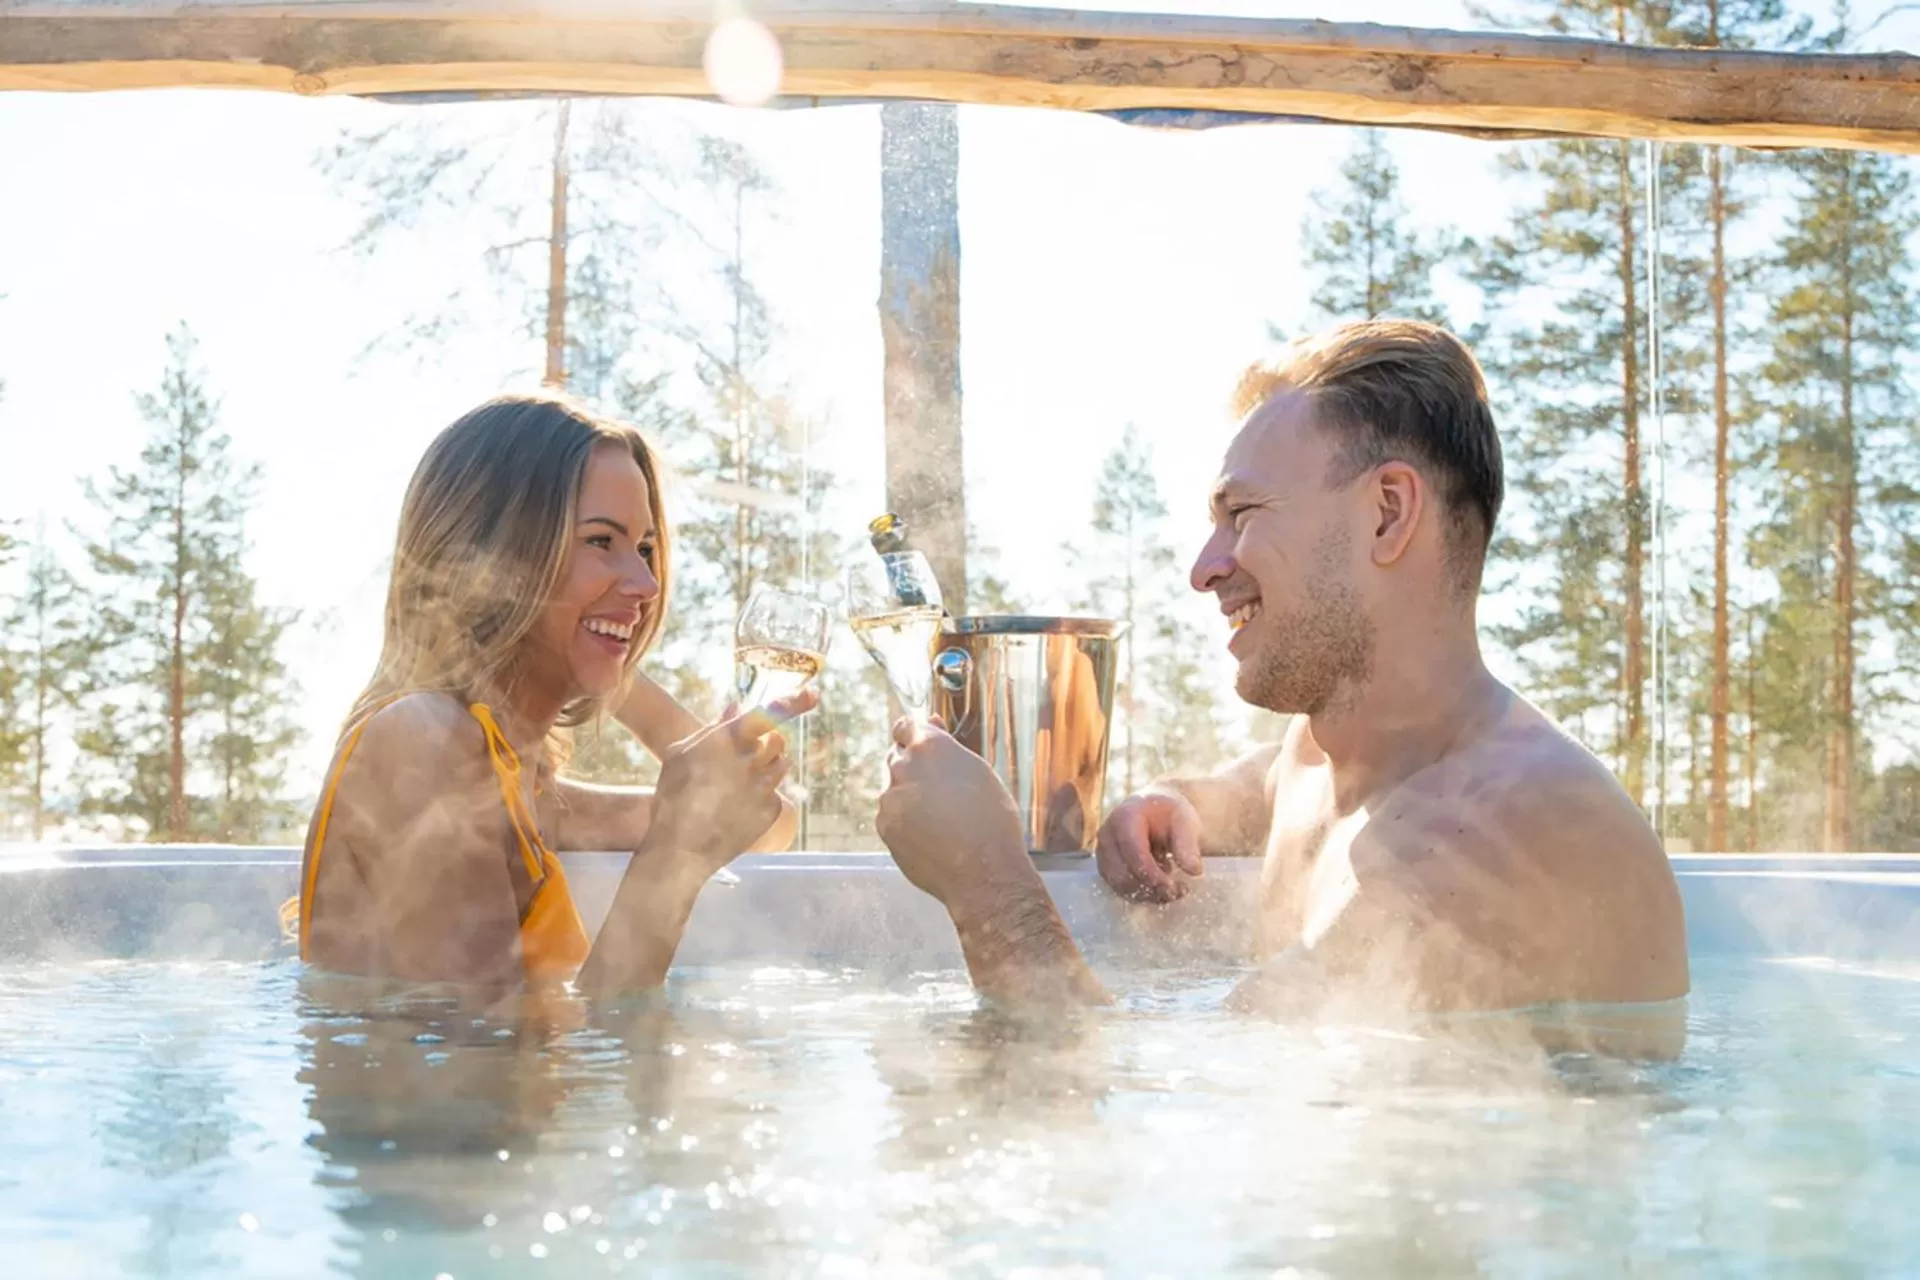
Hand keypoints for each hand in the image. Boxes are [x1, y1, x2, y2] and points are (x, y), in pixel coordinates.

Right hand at [649, 689, 816, 872]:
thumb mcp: (680, 755)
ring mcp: (764, 787)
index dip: (794, 702)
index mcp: (727, 740)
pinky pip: (775, 793)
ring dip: (766, 767)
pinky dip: (762, 796)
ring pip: (781, 765)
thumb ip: (711, 729)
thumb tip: (735, 707)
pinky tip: (738, 807)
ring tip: (739, 783)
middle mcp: (751, 760)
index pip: (768, 714)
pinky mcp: (771, 810)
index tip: (813, 694)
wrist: (681, 849)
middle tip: (750, 754)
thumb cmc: (673, 798)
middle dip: (769, 742)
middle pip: (778, 740)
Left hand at [876, 716, 1037, 919]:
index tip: (918, 742)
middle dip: (912, 767)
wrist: (983, 871)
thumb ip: (948, 748)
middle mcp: (903, 768)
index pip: (905, 727)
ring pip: (894, 790)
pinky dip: (905, 821)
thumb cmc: (991, 820)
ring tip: (941, 818)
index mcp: (929, 747)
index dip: (912, 734)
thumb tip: (931, 725)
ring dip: (909, 796)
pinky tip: (931, 835)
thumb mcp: (979, 772)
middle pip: (898, 757)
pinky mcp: (885, 828)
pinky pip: (891, 817)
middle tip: (938, 786)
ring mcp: (890, 800)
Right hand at [1095, 788, 1203, 902]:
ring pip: (1119, 885)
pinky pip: (1119, 888)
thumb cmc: (1169, 814)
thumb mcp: (1185, 822)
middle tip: (1180, 890)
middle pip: (1122, 874)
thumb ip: (1187, 844)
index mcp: (1125, 817)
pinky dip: (1141, 894)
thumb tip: (1193, 870)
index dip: (1153, 875)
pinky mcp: (1105, 866)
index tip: (1175, 887)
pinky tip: (1160, 886)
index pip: (1133, 853)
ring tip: (1173, 888)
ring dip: (1147, 894)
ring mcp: (1102, 852)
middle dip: (1151, 888)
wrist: (1156, 810)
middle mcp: (1106, 835)